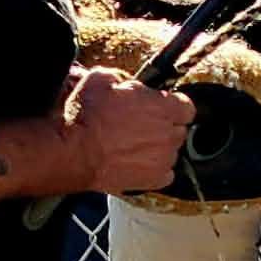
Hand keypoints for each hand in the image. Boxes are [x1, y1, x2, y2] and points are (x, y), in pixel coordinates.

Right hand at [63, 67, 194, 192]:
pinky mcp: (153, 180)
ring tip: (134, 147)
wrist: (74, 152)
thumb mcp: (101, 79)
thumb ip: (123, 80)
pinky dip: (154, 171)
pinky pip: (165, 175)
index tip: (161, 108)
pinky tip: (137, 164)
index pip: (186, 107)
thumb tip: (124, 83)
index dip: (172, 107)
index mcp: (164, 107)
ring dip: (158, 149)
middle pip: (178, 130)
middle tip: (141, 126)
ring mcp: (164, 159)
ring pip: (171, 152)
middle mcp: (169, 133)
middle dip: (164, 127)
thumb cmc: (86, 117)